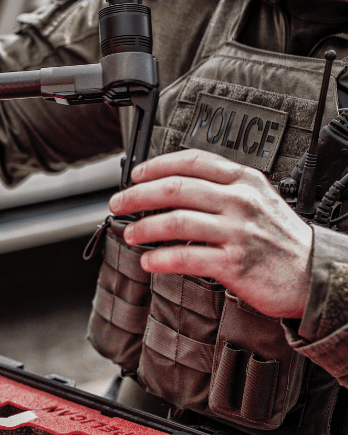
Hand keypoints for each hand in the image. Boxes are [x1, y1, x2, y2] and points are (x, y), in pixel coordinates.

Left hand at [108, 149, 312, 318]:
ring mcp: (237, 231)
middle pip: (175, 189)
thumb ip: (221, 188)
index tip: (135, 175)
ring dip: (144, 227)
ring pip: (176, 221)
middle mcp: (239, 201)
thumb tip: (171, 187)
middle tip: (119, 203)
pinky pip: (186, 257)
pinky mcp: (234, 263)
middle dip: (138, 195)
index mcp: (243, 180)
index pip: (192, 162)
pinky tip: (149, 260)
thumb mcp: (257, 198)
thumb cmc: (279, 237)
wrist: (314, 273)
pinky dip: (160, 258)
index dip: (156, 166)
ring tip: (131, 233)